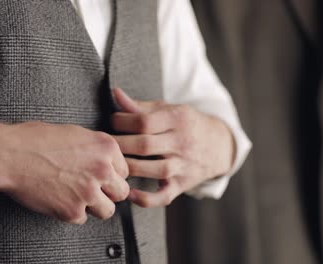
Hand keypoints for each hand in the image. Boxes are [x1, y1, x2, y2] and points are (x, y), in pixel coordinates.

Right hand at [0, 122, 129, 223]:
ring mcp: (89, 192)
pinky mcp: (72, 210)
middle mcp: (103, 169)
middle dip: (108, 192)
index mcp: (106, 147)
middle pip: (121, 192)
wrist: (9, 154)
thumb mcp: (75, 133)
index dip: (111, 175)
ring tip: (79, 199)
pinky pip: (82, 218)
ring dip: (95, 207)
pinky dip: (72, 213)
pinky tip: (60, 200)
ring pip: (107, 210)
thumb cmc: (35, 139)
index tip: (101, 177)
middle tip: (93, 190)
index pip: (124, 171)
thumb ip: (95, 149)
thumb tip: (105, 161)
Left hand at [111, 88, 234, 207]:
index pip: (144, 121)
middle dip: (119, 145)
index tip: (111, 123)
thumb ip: (141, 106)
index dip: (122, 122)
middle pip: (145, 145)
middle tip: (104, 146)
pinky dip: (146, 198)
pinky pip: (164, 195)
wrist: (218, 145)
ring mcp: (183, 165)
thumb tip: (115, 93)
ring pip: (154, 170)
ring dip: (129, 168)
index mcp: (177, 119)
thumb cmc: (185, 124)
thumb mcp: (168, 110)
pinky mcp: (182, 184)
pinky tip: (129, 193)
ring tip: (112, 165)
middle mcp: (182, 142)